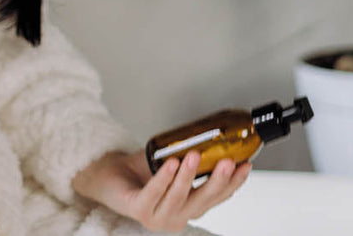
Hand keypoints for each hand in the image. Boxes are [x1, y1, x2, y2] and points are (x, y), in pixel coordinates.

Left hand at [70, 149, 250, 232]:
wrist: (107, 174)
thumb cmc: (140, 171)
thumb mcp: (175, 163)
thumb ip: (196, 159)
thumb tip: (219, 136)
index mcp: (189, 207)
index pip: (218, 198)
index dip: (234, 183)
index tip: (245, 164)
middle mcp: (176, 216)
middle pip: (203, 201)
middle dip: (218, 181)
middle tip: (228, 162)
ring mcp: (157, 217)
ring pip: (178, 198)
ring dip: (188, 177)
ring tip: (195, 156)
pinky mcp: (137, 209)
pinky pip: (153, 194)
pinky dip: (163, 179)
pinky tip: (170, 164)